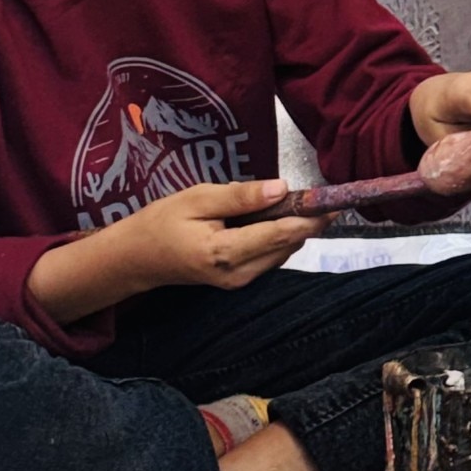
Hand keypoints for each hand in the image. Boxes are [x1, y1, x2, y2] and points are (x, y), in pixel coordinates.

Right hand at [28, 180, 323, 324]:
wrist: (137, 257)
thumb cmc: (162, 223)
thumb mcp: (197, 199)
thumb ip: (240, 196)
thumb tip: (280, 188)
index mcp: (225, 252)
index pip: (280, 234)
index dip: (310, 217)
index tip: (333, 201)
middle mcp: (238, 274)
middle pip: (287, 245)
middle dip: (305, 220)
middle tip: (313, 194)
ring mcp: (239, 281)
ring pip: (283, 252)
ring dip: (292, 228)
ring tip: (292, 202)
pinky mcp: (239, 280)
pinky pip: (270, 256)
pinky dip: (277, 236)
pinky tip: (270, 218)